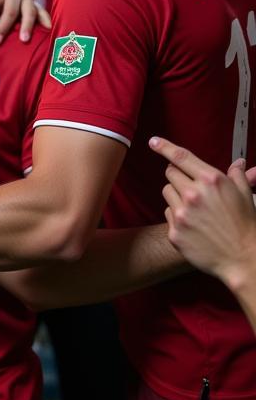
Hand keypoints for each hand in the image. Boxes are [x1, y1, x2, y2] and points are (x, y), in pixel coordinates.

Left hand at [0, 0, 49, 42]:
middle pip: (29, 12)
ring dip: (39, 27)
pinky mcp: (36, 9)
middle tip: (23, 41)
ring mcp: (32, 2)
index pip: (10, 11)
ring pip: (39, 14)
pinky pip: (42, 17)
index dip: (4, 26)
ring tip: (42, 39)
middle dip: (26, 27)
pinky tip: (49, 33)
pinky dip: (46, 24)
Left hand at [150, 137, 255, 289]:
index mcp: (211, 180)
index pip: (181, 158)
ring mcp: (182, 213)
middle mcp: (193, 194)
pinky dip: (177, 215)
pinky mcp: (174, 231)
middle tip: (193, 187)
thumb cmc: (245, 225)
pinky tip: (194, 223)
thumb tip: (237, 162)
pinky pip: (168, 213)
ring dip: (177, 195)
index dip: (164, 147)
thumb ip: (237, 175)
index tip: (153, 141)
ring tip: (196, 207)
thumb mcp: (245, 195)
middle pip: (171, 173)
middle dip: (180, 176)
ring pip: (167, 192)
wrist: (243, 258)